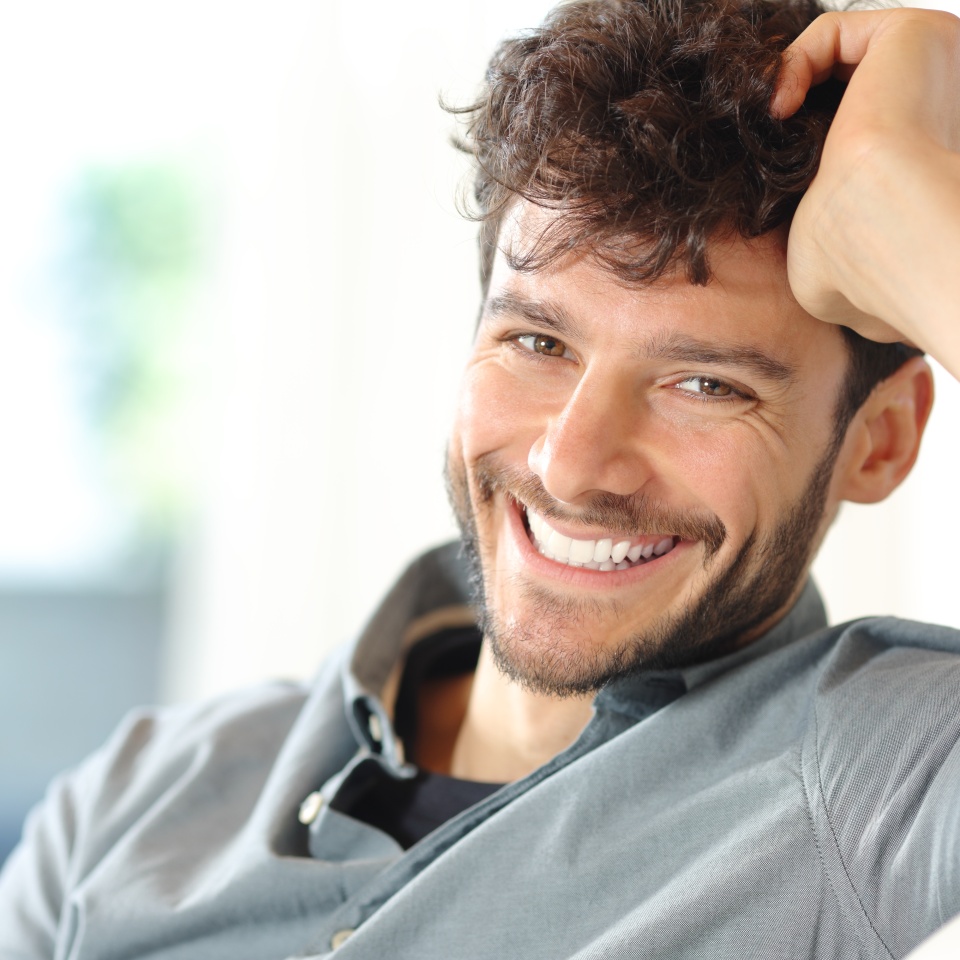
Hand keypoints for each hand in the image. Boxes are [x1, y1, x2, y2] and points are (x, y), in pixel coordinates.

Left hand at [772, 8, 959, 378]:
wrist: (888, 228)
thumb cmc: (861, 259)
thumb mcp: (824, 254)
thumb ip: (812, 225)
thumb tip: (791, 232)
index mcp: (919, 162)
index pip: (848, 140)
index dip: (800, 153)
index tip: (762, 176)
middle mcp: (932, 109)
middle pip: (841, 96)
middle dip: (789, 117)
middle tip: (757, 145)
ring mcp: (928, 67)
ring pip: (835, 62)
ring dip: (785, 89)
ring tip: (769, 130)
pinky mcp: (911, 34)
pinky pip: (832, 32)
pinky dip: (792, 64)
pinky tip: (779, 109)